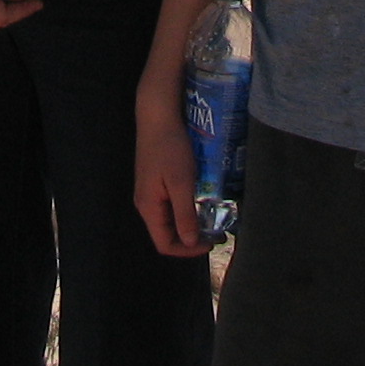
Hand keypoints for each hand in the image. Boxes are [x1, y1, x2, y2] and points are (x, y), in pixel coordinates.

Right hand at [134, 87, 208, 258]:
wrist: (158, 115)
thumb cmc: (169, 147)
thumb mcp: (181, 182)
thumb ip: (184, 214)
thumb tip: (189, 242)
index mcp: (149, 207)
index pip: (165, 244)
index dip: (187, 250)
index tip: (210, 243)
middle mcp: (147, 203)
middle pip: (168, 233)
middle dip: (192, 238)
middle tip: (217, 232)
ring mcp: (152, 191)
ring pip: (171, 218)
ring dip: (192, 222)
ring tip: (213, 218)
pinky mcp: (158, 180)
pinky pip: (172, 204)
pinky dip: (189, 208)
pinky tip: (204, 199)